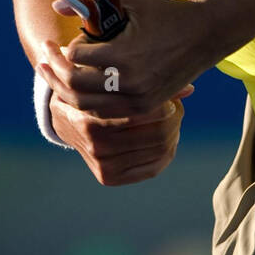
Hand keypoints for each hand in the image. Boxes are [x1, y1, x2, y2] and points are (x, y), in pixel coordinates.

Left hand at [36, 0, 211, 119]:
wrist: (205, 34)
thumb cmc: (165, 11)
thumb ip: (91, 0)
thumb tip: (56, 5)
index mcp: (124, 55)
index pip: (76, 57)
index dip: (66, 48)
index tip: (65, 41)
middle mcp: (129, 83)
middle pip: (75, 86)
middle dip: (55, 71)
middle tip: (45, 58)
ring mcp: (138, 100)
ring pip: (86, 105)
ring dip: (66, 90)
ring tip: (55, 76)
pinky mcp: (145, 108)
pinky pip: (105, 113)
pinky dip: (88, 102)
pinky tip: (79, 90)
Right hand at [49, 92, 185, 185]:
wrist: (63, 116)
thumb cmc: (91, 87)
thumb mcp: (108, 77)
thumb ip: (143, 80)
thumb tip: (191, 90)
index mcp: (90, 119)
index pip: (142, 115)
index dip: (164, 106)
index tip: (169, 98)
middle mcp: (95, 145)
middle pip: (156, 136)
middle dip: (174, 120)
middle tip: (176, 107)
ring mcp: (101, 164)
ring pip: (158, 151)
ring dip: (173, 133)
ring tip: (173, 119)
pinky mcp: (108, 177)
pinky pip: (151, 169)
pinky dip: (167, 152)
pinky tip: (168, 137)